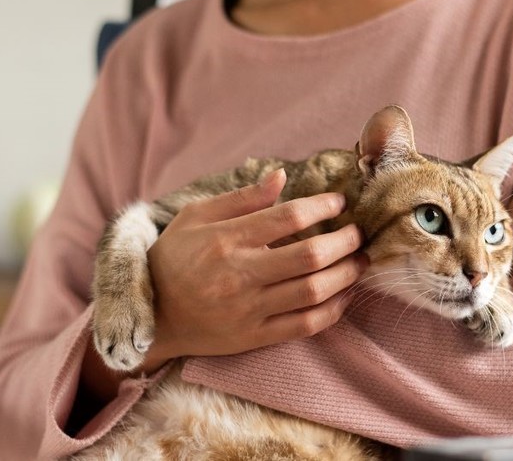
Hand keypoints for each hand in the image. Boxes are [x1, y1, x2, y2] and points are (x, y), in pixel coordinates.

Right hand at [140, 168, 365, 371]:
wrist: (152, 316)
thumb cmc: (174, 258)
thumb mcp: (196, 216)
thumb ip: (242, 198)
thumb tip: (281, 176)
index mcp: (226, 240)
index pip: (288, 218)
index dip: (322, 207)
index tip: (339, 203)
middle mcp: (239, 275)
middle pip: (309, 257)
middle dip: (345, 242)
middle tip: (359, 233)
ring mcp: (249, 310)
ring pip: (313, 292)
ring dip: (347, 274)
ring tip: (361, 261)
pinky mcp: (255, 337)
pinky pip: (305, 325)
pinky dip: (334, 309)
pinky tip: (345, 293)